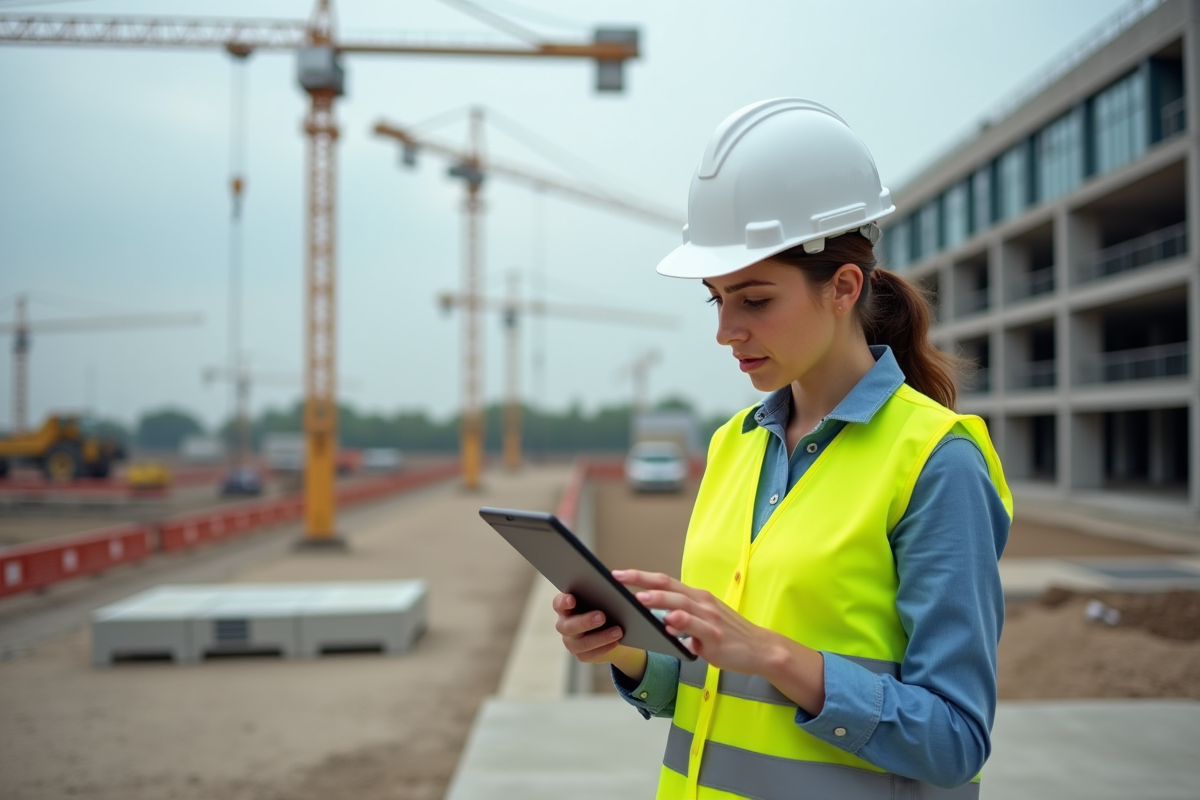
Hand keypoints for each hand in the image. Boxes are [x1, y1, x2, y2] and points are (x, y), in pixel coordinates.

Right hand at [552, 592, 647, 680]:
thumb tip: (617, 578)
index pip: (558, 604)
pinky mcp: (582, 654)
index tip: (572, 599)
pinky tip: (616, 642)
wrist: (612, 627)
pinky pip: (590, 655)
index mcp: (567, 607)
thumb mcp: (606, 595)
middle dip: (585, 622)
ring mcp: (572, 641)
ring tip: (618, 631)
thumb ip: (609, 586)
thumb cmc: (606, 605)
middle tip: (602, 616)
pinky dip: (604, 648)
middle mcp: (565, 624)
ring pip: (581, 643)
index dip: (563, 602)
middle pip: (569, 626)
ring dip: (600, 637)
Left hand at [613, 570, 825, 713]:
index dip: (641, 576)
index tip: (618, 574)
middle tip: (619, 579)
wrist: (760, 649)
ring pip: (680, 603)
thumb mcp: (702, 622)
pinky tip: (669, 621)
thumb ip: (681, 619)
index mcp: (696, 597)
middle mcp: (702, 602)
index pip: (665, 581)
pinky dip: (682, 622)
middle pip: (668, 586)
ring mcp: (709, 618)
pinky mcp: (716, 636)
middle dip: (642, 581)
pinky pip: (696, 627)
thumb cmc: (728, 635)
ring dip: (659, 599)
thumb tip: (658, 620)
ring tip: (640, 598)